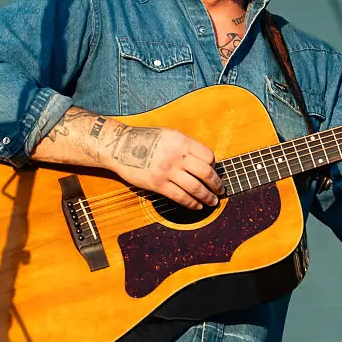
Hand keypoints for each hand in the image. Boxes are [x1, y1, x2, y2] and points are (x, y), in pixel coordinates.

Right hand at [106, 124, 223, 209]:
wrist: (120, 146)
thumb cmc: (145, 139)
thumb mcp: (169, 134)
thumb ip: (186, 146)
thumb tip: (203, 161)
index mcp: (181, 141)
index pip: (208, 156)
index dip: (214, 166)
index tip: (214, 171)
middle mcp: (177, 156)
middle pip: (206, 173)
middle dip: (216, 184)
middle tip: (221, 190)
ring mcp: (168, 171)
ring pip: (196, 188)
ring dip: (207, 196)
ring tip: (212, 201)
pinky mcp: (158, 184)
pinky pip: (180, 197)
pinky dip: (192, 203)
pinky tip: (197, 206)